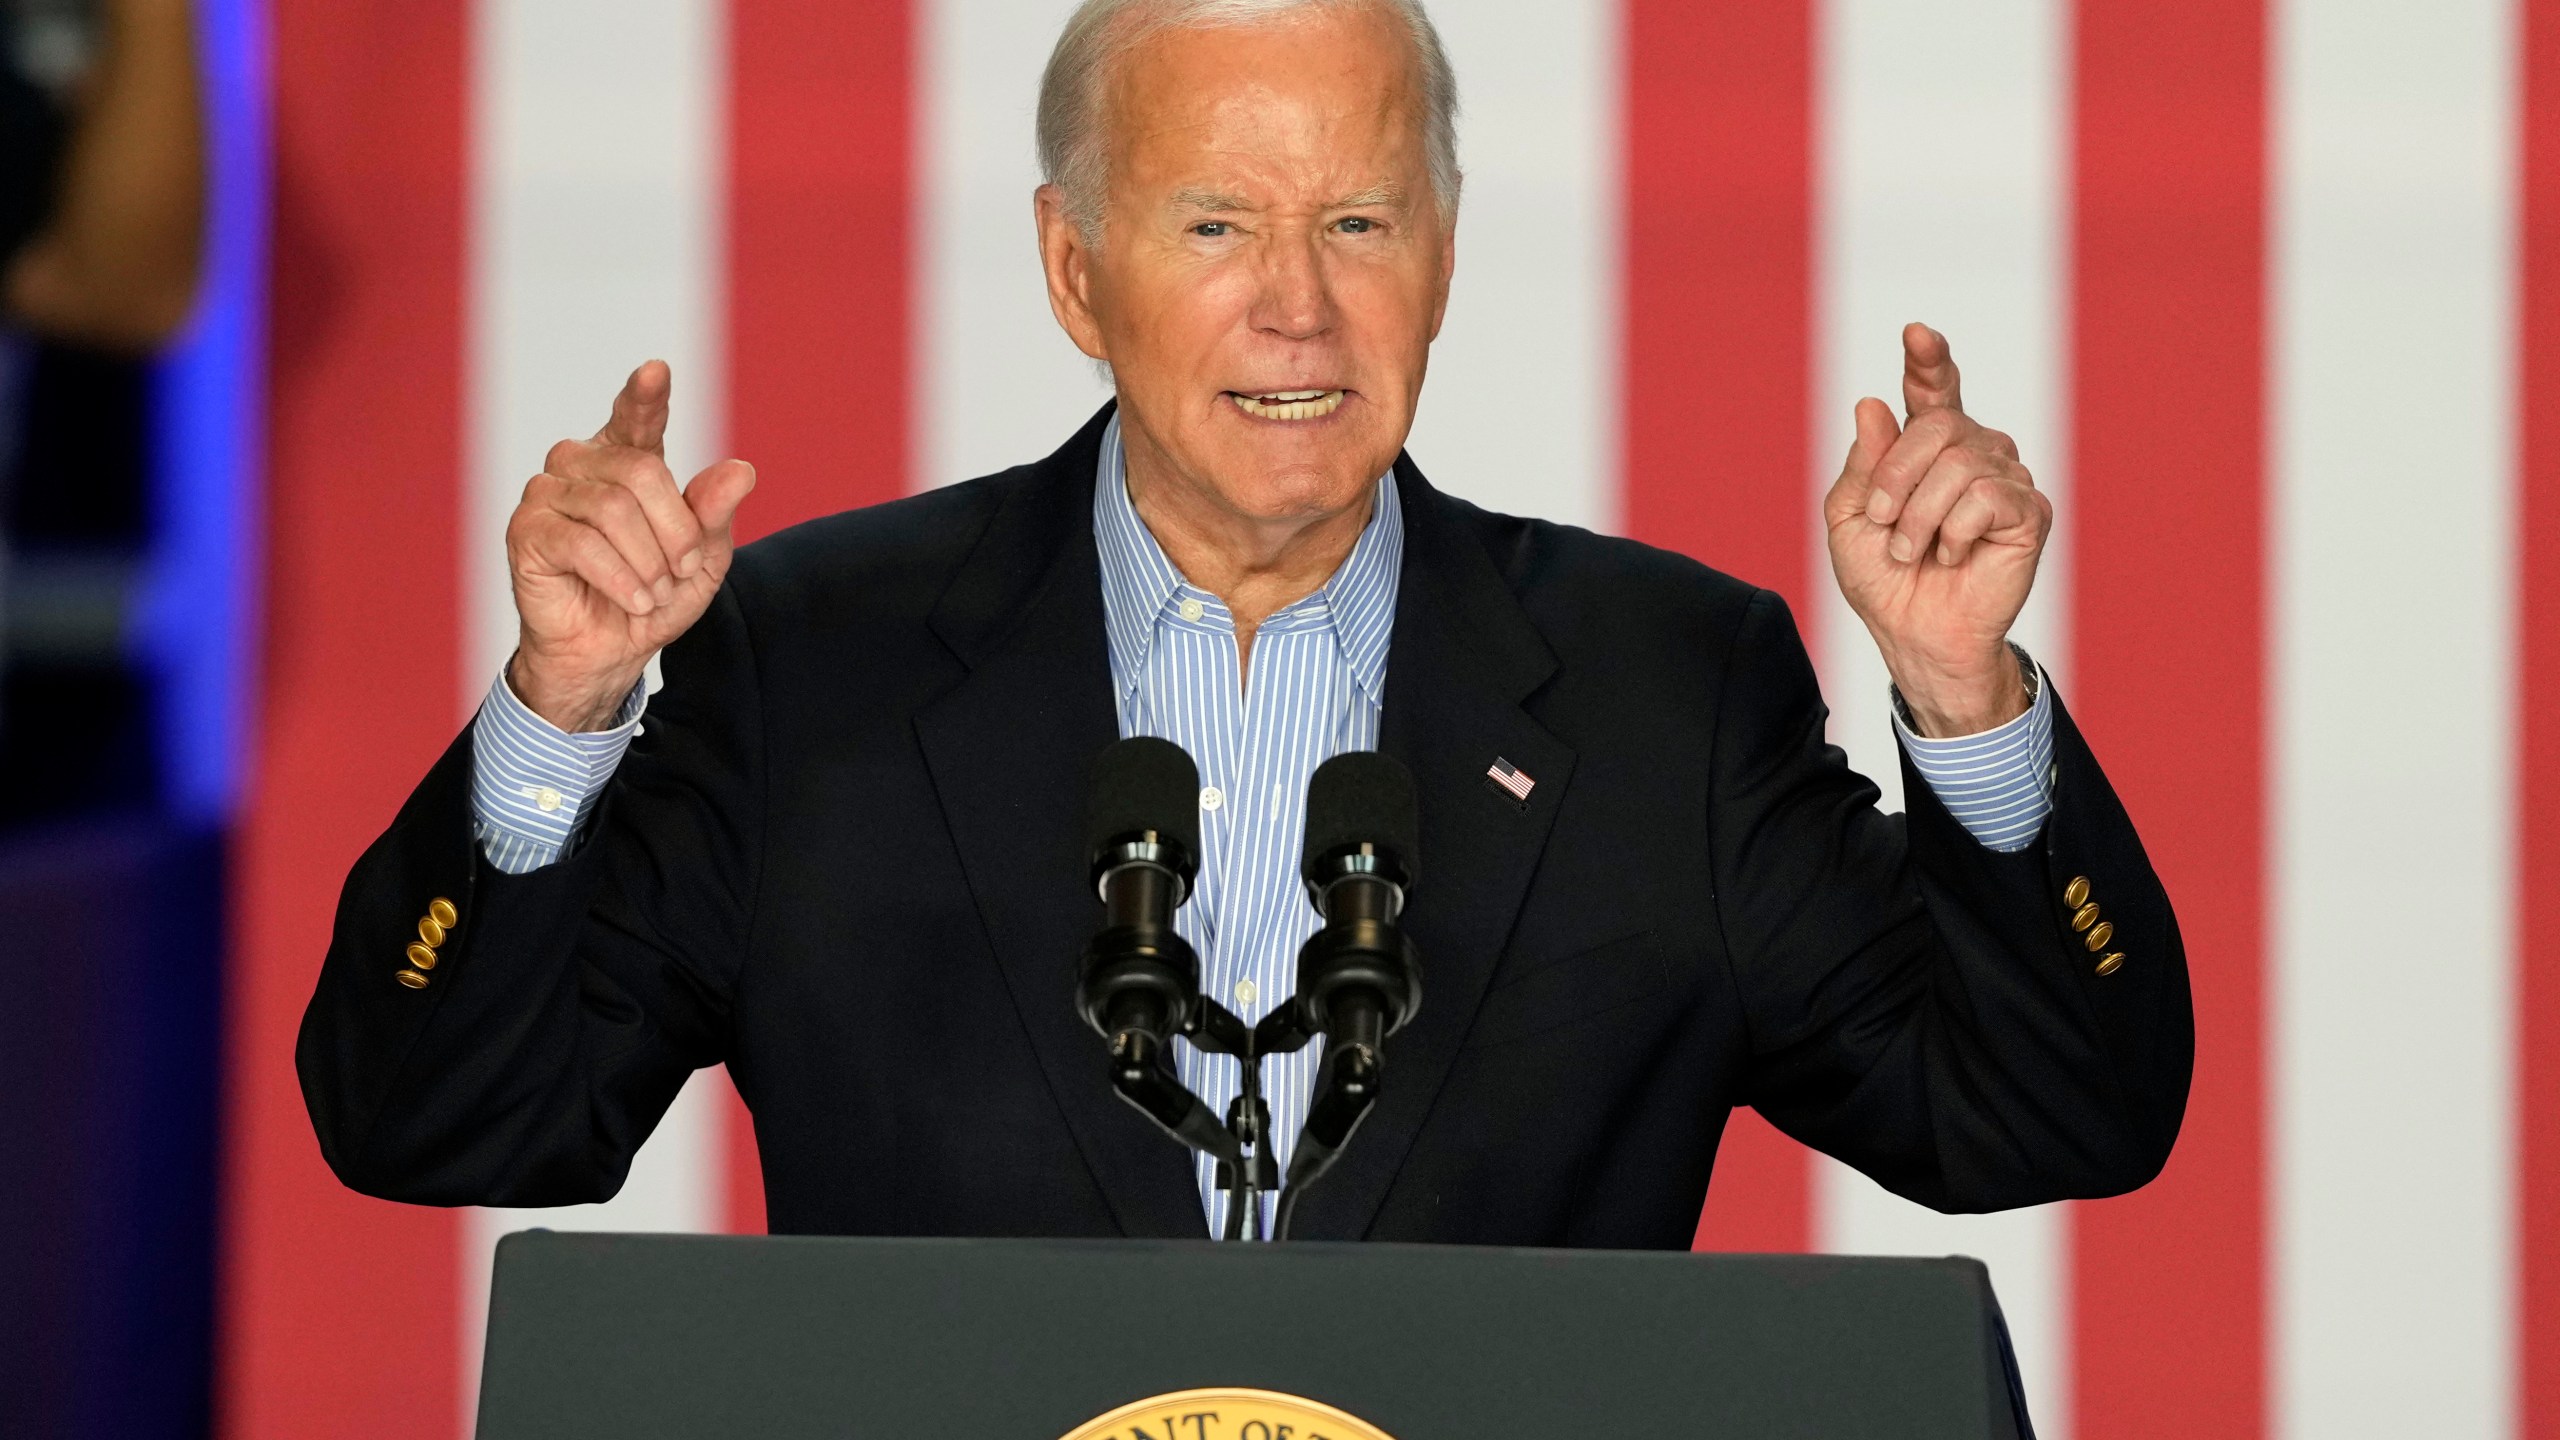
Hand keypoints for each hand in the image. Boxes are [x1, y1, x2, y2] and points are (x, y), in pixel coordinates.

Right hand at [505, 361, 754, 730]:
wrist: (612, 652)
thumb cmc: (655, 596)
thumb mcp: (702, 559)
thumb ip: (716, 513)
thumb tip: (741, 471)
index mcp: (625, 460)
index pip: (637, 418)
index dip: (646, 395)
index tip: (657, 370)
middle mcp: (581, 464)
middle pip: (641, 472)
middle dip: (677, 529)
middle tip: (684, 570)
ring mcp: (547, 493)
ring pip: (613, 509)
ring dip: (649, 562)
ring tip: (655, 592)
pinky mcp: (526, 530)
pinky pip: (583, 543)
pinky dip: (622, 579)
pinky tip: (635, 600)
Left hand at [1823, 324, 2050, 736]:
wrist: (1912, 632)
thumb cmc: (1883, 576)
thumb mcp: (1849, 517)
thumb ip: (1862, 464)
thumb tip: (1872, 403)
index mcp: (1929, 447)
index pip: (1933, 390)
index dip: (1928, 361)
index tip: (1916, 333)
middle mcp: (1972, 452)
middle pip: (1937, 425)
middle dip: (1895, 477)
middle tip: (1883, 524)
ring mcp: (2005, 478)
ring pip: (1958, 463)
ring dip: (1918, 517)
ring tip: (1915, 551)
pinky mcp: (2028, 512)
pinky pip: (1985, 497)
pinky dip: (1954, 533)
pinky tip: (1954, 556)